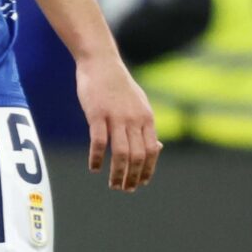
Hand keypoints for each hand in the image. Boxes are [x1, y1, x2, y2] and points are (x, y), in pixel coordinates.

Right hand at [77, 53, 159, 191]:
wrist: (101, 62)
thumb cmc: (118, 85)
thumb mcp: (140, 104)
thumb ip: (147, 127)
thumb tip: (157, 148)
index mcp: (146, 118)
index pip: (152, 151)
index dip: (147, 170)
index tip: (141, 183)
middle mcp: (134, 119)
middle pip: (137, 156)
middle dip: (133, 177)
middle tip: (125, 189)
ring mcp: (115, 117)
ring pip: (121, 153)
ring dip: (118, 173)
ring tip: (113, 184)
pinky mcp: (97, 114)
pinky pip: (98, 142)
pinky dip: (96, 158)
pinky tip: (94, 168)